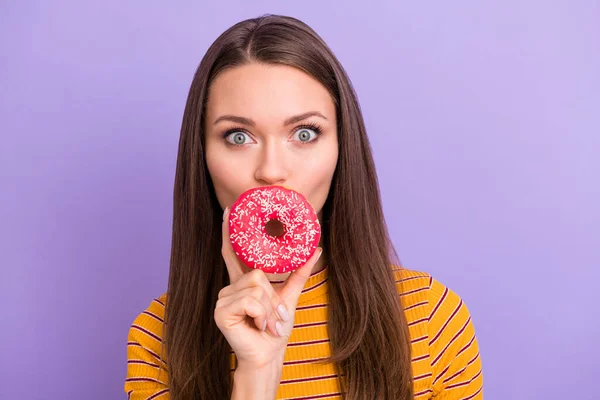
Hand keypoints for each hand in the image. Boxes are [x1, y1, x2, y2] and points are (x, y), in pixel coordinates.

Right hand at [214, 206, 322, 368]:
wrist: (269, 355)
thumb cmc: (276, 329)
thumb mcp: (290, 296)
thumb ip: (299, 272)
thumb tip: (316, 248)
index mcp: (242, 283)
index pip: (233, 253)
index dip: (229, 233)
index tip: (229, 211)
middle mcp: (229, 288)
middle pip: (256, 273)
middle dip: (272, 297)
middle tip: (274, 316)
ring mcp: (222, 299)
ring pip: (256, 286)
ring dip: (269, 308)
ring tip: (266, 323)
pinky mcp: (221, 311)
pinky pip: (251, 300)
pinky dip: (262, 314)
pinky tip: (258, 326)